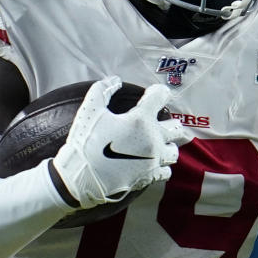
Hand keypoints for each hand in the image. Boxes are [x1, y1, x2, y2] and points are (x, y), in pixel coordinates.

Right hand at [51, 77, 190, 208]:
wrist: (81, 177)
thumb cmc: (85, 143)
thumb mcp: (89, 110)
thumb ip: (102, 90)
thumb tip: (115, 80)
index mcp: (140, 120)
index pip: (160, 97)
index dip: (159, 92)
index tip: (155, 93)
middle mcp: (153, 139)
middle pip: (176, 127)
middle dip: (170, 123)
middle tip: (160, 123)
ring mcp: (153, 159)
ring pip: (174, 151)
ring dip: (168, 146)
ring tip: (158, 144)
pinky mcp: (150, 176)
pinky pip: (166, 171)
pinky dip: (161, 167)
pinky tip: (152, 163)